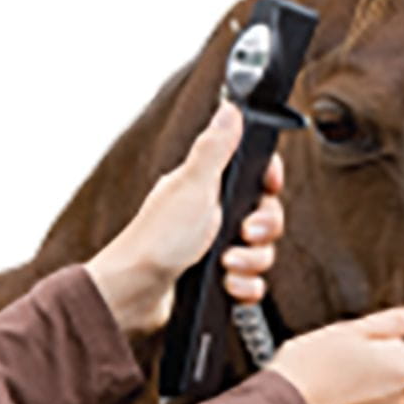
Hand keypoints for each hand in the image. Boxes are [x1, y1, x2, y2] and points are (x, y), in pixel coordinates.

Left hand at [85, 102, 281, 333]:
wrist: (134, 295)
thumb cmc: (156, 238)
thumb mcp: (192, 185)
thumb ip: (215, 148)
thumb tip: (229, 108)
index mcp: (209, 187)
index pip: (258, 176)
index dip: (269, 182)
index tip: (267, 187)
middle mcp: (215, 215)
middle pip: (267, 216)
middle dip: (263, 229)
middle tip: (243, 233)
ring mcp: (217, 248)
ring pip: (262, 252)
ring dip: (251, 262)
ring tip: (227, 264)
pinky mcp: (219, 279)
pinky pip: (252, 282)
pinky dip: (244, 287)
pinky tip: (227, 285)